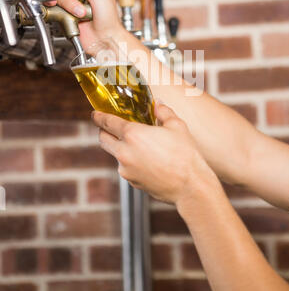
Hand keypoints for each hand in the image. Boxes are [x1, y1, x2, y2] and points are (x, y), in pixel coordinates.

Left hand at [92, 102, 217, 204]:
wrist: (190, 186)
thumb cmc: (185, 155)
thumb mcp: (176, 126)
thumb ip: (163, 112)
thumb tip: (158, 104)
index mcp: (133, 134)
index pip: (107, 122)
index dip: (99, 116)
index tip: (95, 114)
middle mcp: (124, 152)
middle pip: (103, 139)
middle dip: (103, 131)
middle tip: (110, 127)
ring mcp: (126, 169)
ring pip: (115, 154)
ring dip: (120, 147)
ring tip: (138, 145)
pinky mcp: (131, 181)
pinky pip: (125, 167)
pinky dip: (130, 161)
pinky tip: (147, 160)